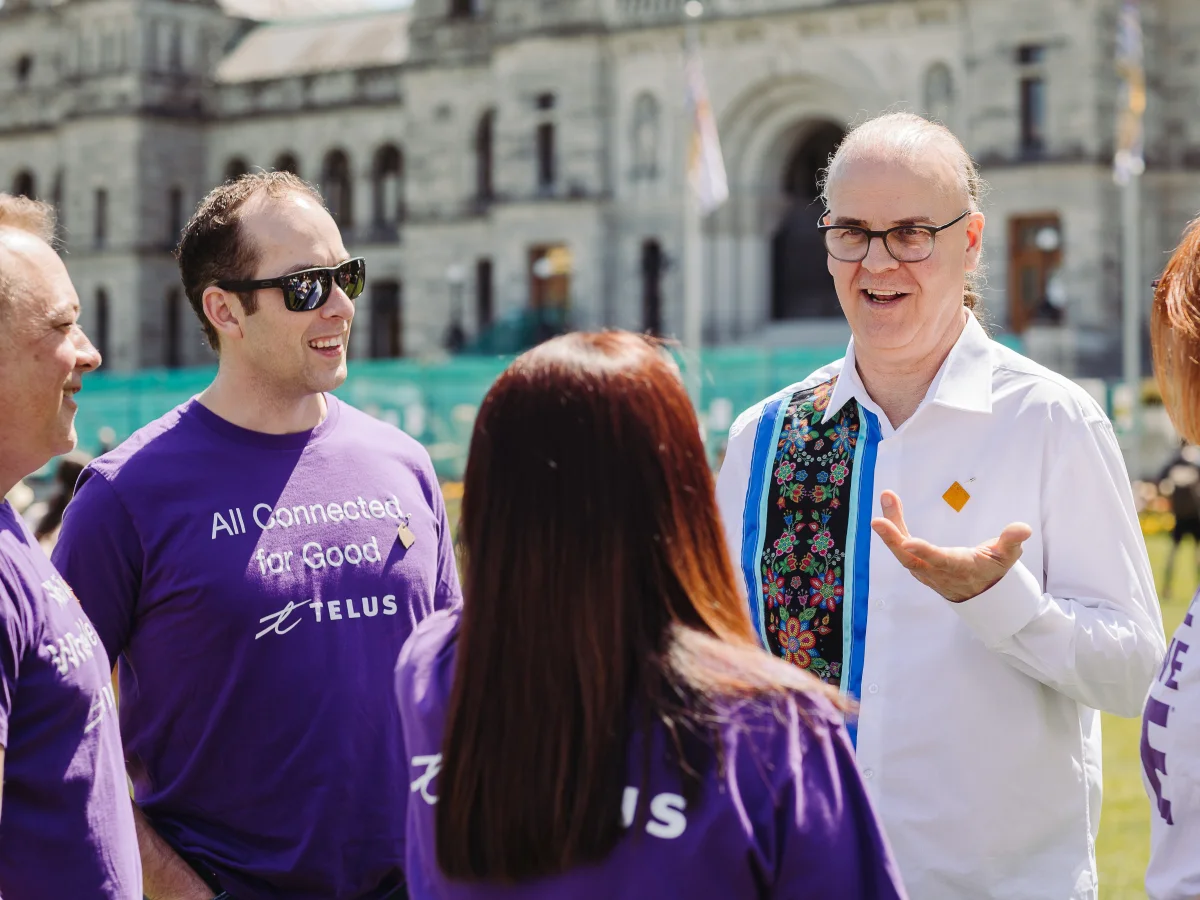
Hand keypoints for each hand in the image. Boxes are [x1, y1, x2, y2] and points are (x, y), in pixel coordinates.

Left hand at [870, 490, 1032, 602]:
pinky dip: (893, 527)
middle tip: (877, 520)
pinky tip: (889, 508)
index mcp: (958, 568)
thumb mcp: (1007, 557)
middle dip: (893, 539)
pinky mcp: (917, 563)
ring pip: (901, 551)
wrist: (979, 593)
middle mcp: (936, 571)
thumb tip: (1023, 528)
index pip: (940, 561)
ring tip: (887, 498)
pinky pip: (901, 545)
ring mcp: (924, 569)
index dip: (925, 553)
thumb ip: (1012, 541)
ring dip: (891, 528)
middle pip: (910, 558)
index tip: (908, 542)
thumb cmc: (993, 570)